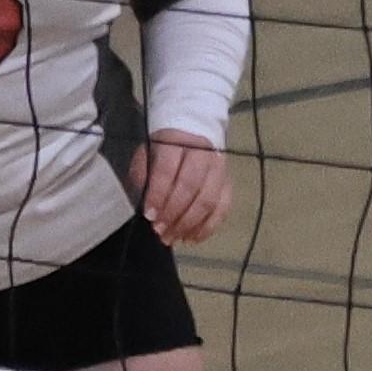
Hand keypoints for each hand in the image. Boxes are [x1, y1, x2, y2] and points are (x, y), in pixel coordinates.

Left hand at [135, 134, 233, 248]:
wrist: (192, 132)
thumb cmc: (164, 149)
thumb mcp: (146, 154)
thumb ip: (143, 176)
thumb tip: (145, 203)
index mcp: (177, 142)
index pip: (168, 170)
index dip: (159, 195)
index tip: (149, 215)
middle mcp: (202, 153)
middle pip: (192, 187)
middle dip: (174, 213)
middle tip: (160, 231)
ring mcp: (219, 168)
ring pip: (209, 200)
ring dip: (189, 224)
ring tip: (172, 238)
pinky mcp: (228, 183)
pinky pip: (223, 208)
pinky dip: (208, 227)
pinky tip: (192, 238)